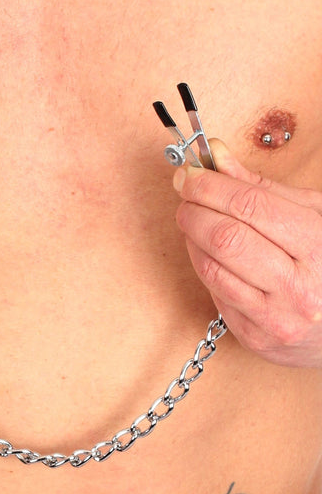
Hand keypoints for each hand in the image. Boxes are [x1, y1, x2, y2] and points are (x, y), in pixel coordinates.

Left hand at [173, 139, 321, 367]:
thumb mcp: (313, 215)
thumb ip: (262, 188)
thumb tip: (217, 157)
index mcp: (319, 247)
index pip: (248, 206)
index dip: (210, 185)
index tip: (190, 174)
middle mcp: (298, 288)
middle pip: (223, 237)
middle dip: (193, 209)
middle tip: (185, 195)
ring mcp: (274, 317)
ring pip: (210, 265)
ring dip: (191, 236)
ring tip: (195, 219)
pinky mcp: (253, 336)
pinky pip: (213, 290)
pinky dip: (201, 262)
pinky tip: (206, 249)